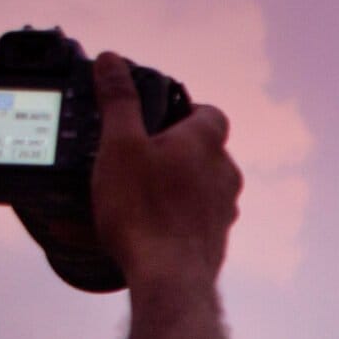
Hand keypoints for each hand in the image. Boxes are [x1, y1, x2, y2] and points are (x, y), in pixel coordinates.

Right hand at [91, 53, 240, 292]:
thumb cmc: (143, 210)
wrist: (168, 278)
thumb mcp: (119, 145)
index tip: (163, 115)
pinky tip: (154, 224)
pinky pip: (200, 217)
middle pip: (209, 150)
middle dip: (180, 148)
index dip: (188, 109)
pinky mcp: (216, 240)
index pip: (211, 113)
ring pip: (207, 185)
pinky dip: (182, 214)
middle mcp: (225, 174)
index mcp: (206, 143)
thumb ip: (118, 100)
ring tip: (145, 191)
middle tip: (144, 154)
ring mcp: (225, 210)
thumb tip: (113, 61)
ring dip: (182, 183)